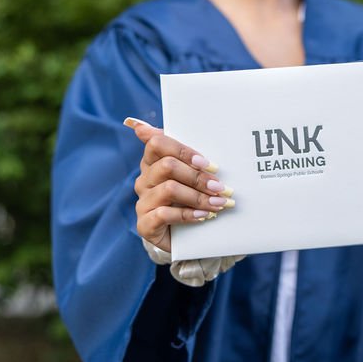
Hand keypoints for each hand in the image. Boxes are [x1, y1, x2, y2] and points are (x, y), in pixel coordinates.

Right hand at [125, 118, 234, 252]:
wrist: (180, 237)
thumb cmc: (187, 198)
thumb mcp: (188, 173)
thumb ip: (183, 152)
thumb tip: (147, 124)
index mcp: (152, 161)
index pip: (157, 143)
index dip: (183, 151)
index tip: (207, 163)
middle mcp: (144, 179)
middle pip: (167, 166)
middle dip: (197, 176)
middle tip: (220, 187)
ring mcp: (143, 202)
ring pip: (169, 189)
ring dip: (198, 196)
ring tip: (218, 203)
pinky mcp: (144, 224)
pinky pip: (165, 214)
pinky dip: (188, 214)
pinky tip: (203, 216)